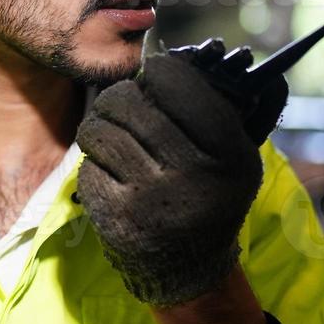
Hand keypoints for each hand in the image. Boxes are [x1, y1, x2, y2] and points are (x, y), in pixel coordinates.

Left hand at [75, 51, 287, 306]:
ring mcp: (151, 201)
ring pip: (100, 131)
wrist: (189, 269)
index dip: (160, 69)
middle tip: (122, 101)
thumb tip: (184, 54)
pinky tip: (113, 173)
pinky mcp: (116, 219)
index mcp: (230, 156)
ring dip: (100, 125)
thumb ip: (220, 107)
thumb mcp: (235, 157)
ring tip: (112, 133)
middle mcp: (193, 179)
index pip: (181, 86)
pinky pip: (88, 166)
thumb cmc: (209, 194)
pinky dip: (96, 164)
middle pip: (130, 103)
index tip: (155, 70)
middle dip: (120, 95)